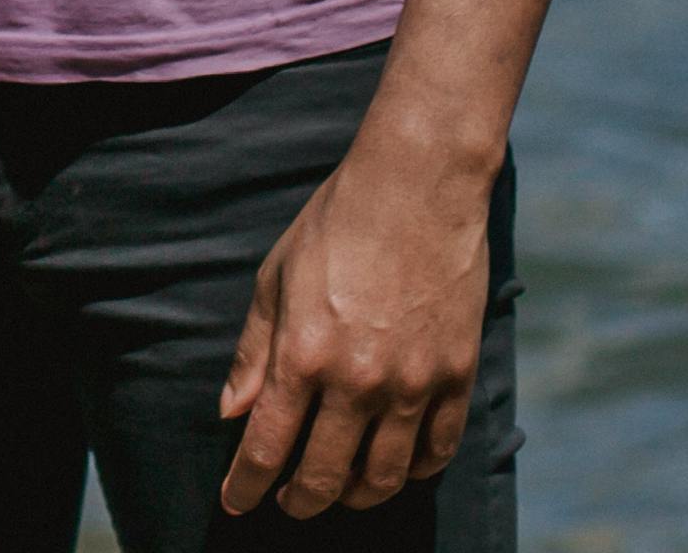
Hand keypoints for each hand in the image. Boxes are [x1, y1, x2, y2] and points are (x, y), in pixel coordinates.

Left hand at [214, 128, 489, 520]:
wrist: (420, 184)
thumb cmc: (338, 222)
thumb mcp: (276, 277)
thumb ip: (254, 352)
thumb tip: (231, 413)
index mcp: (303, 355)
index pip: (266, 448)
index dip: (246, 485)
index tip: (236, 501)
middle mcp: (357, 381)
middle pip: (324, 478)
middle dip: (299, 502)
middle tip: (289, 502)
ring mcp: (412, 383)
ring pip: (383, 478)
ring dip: (355, 496)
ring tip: (341, 491)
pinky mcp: (456, 375)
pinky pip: (436, 450)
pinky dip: (414, 471)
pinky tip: (398, 467)